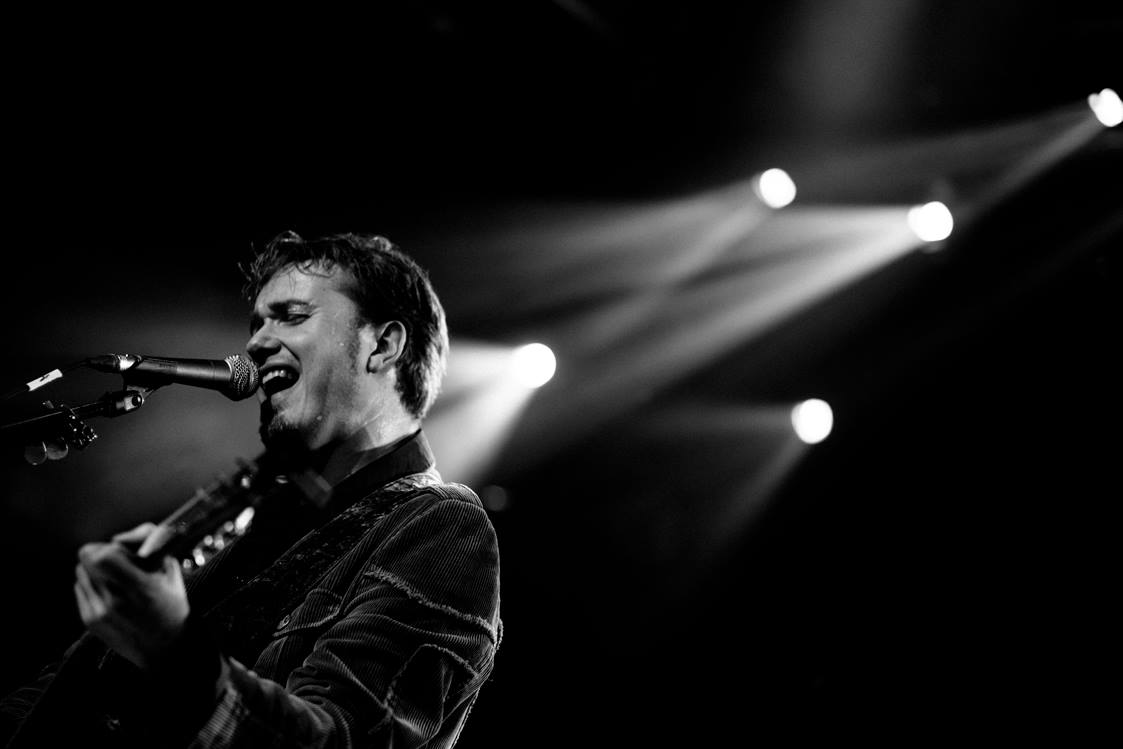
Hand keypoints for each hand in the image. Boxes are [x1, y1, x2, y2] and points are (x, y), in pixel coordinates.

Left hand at [74, 522, 189, 671]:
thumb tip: (123, 536)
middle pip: (86, 561)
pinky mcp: (90, 621)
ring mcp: (99, 613)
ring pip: (80, 573)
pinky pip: (80, 589)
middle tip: (117, 561)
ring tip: (115, 579)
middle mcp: (114, 601)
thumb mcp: (171, 572)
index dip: (110, 547)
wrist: (166, 649)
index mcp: (138, 587)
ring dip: (95, 570)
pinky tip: (111, 593)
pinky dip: (92, 585)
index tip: (123, 551)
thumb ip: (152, 546)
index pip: (102, 555)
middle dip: (100, 555)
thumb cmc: (172, 608)